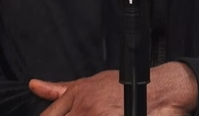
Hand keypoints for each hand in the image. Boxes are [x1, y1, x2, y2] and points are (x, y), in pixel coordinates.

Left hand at [30, 62, 198, 115]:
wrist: (163, 91)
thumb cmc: (129, 86)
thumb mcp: (91, 83)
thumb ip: (61, 90)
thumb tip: (35, 85)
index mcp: (77, 96)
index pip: (49, 116)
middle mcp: (86, 109)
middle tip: (89, 112)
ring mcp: (99, 116)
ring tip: (105, 112)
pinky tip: (114, 115)